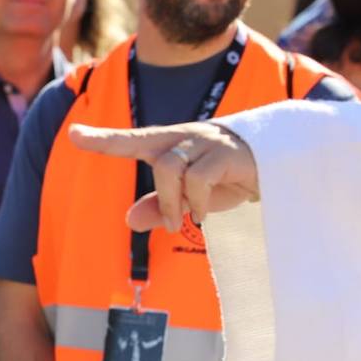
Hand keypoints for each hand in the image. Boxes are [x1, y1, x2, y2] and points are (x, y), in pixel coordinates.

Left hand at [69, 122, 258, 231]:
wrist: (286, 163)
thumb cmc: (236, 177)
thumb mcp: (196, 198)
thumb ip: (163, 206)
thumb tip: (130, 221)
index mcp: (178, 143)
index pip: (137, 139)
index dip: (105, 139)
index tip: (74, 135)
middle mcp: (190, 136)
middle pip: (155, 156)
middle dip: (160, 197)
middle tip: (171, 225)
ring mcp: (209, 141)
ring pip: (170, 166)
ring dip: (174, 200)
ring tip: (188, 220)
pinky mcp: (228, 153)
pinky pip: (198, 177)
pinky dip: (196, 201)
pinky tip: (206, 213)